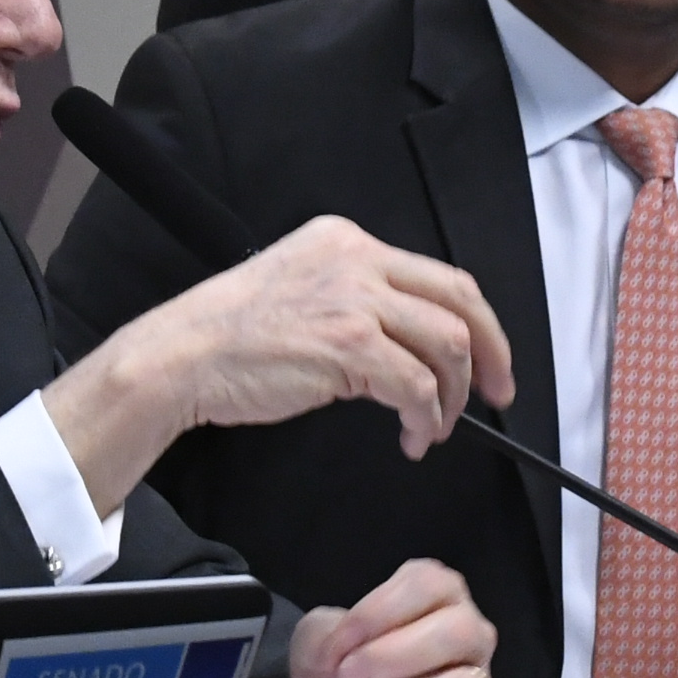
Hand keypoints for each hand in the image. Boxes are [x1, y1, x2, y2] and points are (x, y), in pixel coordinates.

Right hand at [48, 216, 516, 509]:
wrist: (181, 356)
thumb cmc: (230, 335)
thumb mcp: (300, 286)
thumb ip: (356, 296)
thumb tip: (411, 342)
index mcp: (347, 241)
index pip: (440, 276)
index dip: (479, 322)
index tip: (488, 358)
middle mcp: (357, 260)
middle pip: (460, 301)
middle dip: (491, 354)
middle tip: (496, 393)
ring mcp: (354, 300)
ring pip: (446, 344)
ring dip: (452, 396)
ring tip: (434, 425)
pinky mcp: (348, 345)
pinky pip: (416, 386)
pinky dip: (426, 417)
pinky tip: (413, 435)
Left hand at [292, 559, 496, 677]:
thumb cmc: (342, 670)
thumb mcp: (317, 641)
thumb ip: (324, 633)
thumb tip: (340, 652)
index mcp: (438, 599)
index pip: (430, 585)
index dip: (380, 611)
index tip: (339, 642)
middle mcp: (469, 639)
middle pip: (459, 633)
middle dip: (394, 656)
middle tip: (346, 677)